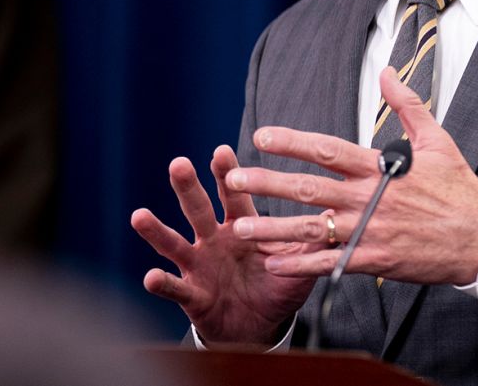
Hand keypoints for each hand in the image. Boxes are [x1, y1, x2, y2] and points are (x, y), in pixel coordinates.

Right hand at [130, 145, 318, 345]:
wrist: (259, 326)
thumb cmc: (276, 286)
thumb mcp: (298, 263)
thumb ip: (314, 239)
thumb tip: (337, 212)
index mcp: (241, 226)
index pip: (233, 195)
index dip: (226, 174)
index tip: (221, 151)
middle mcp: (214, 240)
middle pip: (198, 209)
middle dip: (189, 187)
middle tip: (179, 164)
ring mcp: (199, 265)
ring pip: (175, 243)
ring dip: (157, 230)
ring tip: (140, 215)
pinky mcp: (192, 294)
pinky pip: (175, 287)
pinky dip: (163, 283)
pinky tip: (151, 277)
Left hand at [227, 67, 477, 284]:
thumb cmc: (459, 190)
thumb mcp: (438, 140)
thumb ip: (407, 104)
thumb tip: (388, 71)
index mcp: (379, 168)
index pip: (327, 150)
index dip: (292, 142)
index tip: (262, 136)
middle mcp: (368, 199)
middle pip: (309, 189)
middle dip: (268, 182)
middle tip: (234, 177)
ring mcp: (369, 232)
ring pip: (311, 229)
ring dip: (273, 227)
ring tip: (240, 226)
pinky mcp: (374, 260)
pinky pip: (329, 263)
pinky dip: (300, 265)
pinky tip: (272, 264)